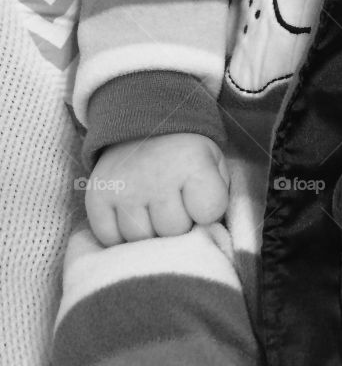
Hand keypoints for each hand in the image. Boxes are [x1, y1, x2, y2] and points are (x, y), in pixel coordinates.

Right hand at [84, 132, 229, 246]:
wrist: (141, 126)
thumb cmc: (185, 156)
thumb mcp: (213, 164)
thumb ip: (219, 199)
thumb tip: (208, 237)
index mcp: (191, 163)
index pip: (209, 212)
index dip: (208, 211)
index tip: (201, 198)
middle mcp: (155, 176)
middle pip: (174, 231)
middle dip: (178, 223)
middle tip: (175, 203)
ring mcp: (124, 189)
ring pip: (142, 239)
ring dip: (150, 231)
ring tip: (153, 209)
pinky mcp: (97, 198)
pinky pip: (111, 239)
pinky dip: (122, 235)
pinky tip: (132, 215)